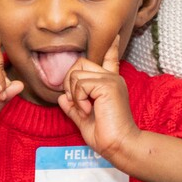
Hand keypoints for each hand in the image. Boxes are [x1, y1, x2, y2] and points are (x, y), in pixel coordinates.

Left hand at [57, 38, 138, 158]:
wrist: (119, 144)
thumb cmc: (105, 135)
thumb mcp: (84, 119)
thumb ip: (74, 107)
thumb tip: (62, 98)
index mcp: (109, 83)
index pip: (110, 58)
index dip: (111, 47)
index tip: (116, 37)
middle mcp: (111, 78)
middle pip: (79, 63)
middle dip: (69, 82)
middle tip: (77, 102)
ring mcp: (110, 80)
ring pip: (76, 74)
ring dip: (74, 95)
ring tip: (86, 109)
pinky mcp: (107, 85)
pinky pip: (80, 84)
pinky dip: (78, 99)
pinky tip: (89, 109)